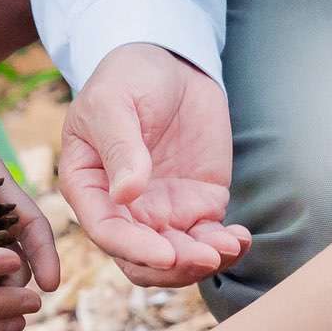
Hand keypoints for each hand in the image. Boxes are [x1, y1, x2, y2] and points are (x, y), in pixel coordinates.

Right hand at [59, 44, 249, 287]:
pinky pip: (209, 238)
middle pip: (143, 259)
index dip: (136, 250)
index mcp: (90, 188)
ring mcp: (161, 210)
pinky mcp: (197, 204)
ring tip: (231, 246)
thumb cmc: (127, 79)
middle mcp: (123, 209)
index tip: (167, 253)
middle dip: (175, 266)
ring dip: (204, 261)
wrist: (169, 64)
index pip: (108, 232)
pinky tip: (241, 239)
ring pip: (178, 257)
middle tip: (207, 257)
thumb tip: (126, 195)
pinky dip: (226, 247)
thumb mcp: (113, 104)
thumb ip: (120, 147)